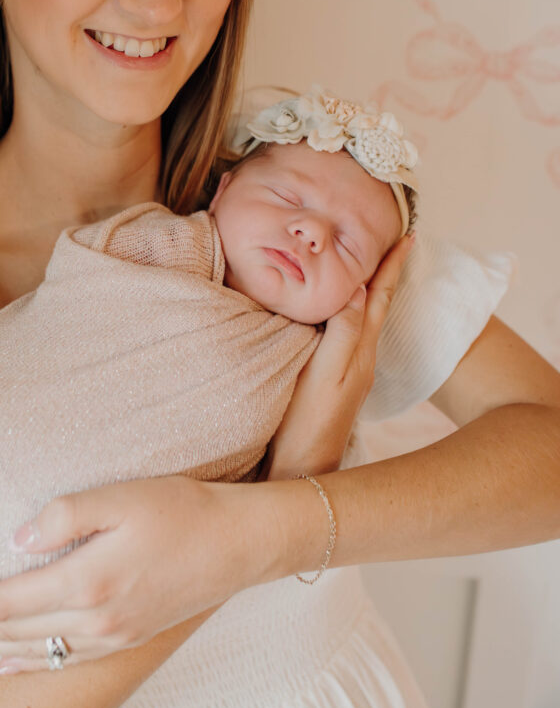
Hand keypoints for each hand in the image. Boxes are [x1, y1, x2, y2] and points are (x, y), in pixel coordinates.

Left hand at [0, 474, 276, 671]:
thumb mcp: (122, 495)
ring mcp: (110, 637)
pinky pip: (60, 663)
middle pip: (5, 631)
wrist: (240, 543)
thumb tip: (15, 539)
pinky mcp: (123, 638)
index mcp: (87, 582)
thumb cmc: (183, 510)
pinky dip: (20, 663)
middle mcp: (94, 621)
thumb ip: (65, 514)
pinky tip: (0, 663)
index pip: (1, 599)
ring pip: (26, 651)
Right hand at [263, 233, 414, 479]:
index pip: (379, 297)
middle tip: (392, 241)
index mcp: (360, 351)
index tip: (405, 235)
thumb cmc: (307, 423)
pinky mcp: (334, 380)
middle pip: (376, 304)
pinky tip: (338, 311)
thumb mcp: (324, 374)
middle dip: (384, 272)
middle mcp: (360, 358)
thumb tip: (357, 288)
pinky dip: (349, 310)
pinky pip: (348, 332)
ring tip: (368, 267)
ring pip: (363, 318)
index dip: (391, 266)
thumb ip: (342, 331)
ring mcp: (349, 370)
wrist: (301, 472)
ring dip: (368, 290)